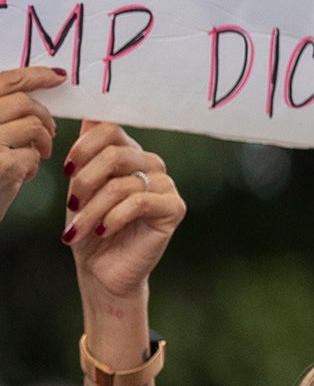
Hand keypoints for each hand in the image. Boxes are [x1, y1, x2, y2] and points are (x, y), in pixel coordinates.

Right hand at [0, 65, 61, 227]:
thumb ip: (0, 115)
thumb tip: (36, 88)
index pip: (2, 82)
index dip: (33, 76)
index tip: (56, 76)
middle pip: (22, 103)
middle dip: (43, 116)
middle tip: (49, 132)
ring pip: (32, 127)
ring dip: (42, 142)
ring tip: (35, 156)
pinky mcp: (0, 165)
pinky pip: (32, 154)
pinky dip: (33, 165)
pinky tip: (20, 176)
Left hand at [64, 123, 184, 303]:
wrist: (102, 269)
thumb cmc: (90, 227)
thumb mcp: (82, 189)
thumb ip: (88, 155)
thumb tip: (89, 116)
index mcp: (130, 154)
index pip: (110, 129)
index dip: (83, 147)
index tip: (67, 171)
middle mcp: (151, 164)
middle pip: (115, 154)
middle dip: (84, 183)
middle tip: (72, 207)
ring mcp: (166, 185)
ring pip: (121, 183)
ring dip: (92, 209)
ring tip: (79, 229)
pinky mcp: (174, 208)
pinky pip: (138, 203)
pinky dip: (112, 218)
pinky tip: (102, 231)